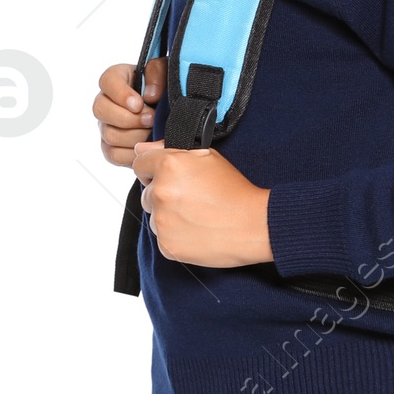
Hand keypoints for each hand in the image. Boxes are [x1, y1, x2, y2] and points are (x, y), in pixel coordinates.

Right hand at [94, 58, 162, 165]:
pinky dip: (133, 153)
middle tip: (151, 120)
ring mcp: (106, 127)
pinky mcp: (111, 148)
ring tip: (153, 132)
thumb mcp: (166, 73)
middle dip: (128, 118)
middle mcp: (105, 102)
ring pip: (109, 134)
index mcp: (116, 79)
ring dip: (135, 136)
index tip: (139, 103)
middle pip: (100, 110)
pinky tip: (148, 147)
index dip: (121, 94)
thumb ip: (158, 73)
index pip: (107, 81)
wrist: (171, 115)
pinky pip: (114, 154)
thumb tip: (150, 95)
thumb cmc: (165, 90)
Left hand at [133, 142, 272, 266]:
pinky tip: (197, 231)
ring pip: (155, 217)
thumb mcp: (206, 158)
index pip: (139, 163)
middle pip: (147, 193)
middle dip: (163, 195)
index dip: (152, 169)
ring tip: (197, 216)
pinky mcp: (167, 245)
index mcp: (168, 166)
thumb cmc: (234, 190)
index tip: (165, 177)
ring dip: (169, 217)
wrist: (254, 225)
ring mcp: (162, 221)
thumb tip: (140, 148)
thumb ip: (168, 149)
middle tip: (191, 199)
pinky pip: (163, 239)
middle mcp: (160, 192)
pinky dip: (176, 237)